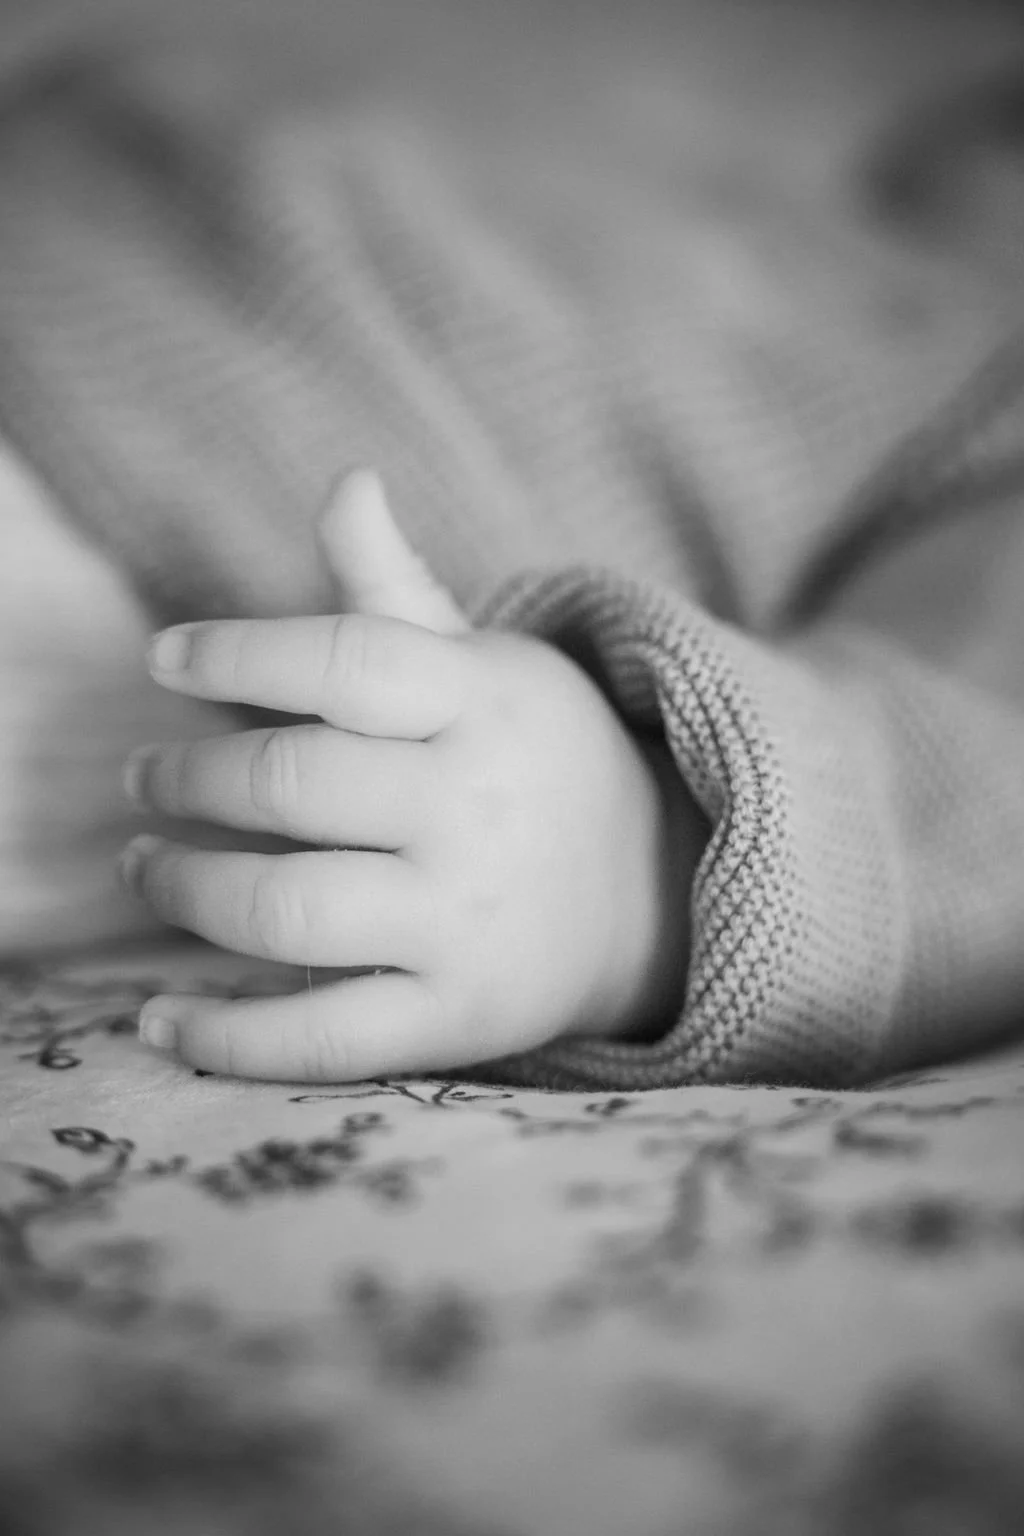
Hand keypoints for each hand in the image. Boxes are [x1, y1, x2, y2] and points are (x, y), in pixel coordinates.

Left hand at [121, 472, 699, 1079]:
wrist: (656, 893)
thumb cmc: (533, 761)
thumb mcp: (484, 667)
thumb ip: (397, 589)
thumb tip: (347, 480)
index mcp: (482, 703)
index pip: (346, 660)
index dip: (238, 653)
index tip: (162, 657)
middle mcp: (477, 809)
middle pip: (293, 786)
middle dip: (188, 780)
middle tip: (144, 780)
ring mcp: (467, 921)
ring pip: (289, 911)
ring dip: (185, 891)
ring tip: (146, 866)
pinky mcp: (456, 1017)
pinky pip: (322, 1039)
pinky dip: (226, 1041)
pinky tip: (159, 1020)